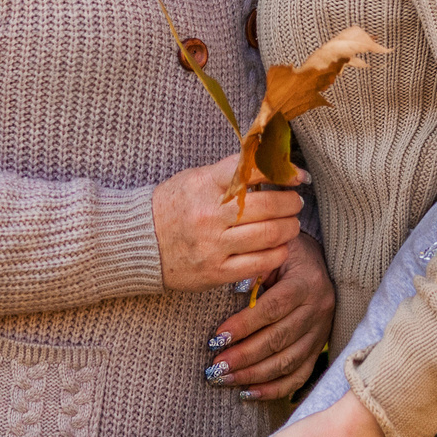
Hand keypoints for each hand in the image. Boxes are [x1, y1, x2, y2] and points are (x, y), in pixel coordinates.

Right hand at [153, 156, 303, 292]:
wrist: (138, 242)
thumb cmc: (172, 206)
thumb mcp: (195, 178)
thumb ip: (230, 173)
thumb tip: (270, 164)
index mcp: (205, 184)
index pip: (252, 171)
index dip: (283, 172)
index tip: (298, 176)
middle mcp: (210, 214)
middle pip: (269, 206)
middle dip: (291, 203)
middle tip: (295, 202)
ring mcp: (213, 245)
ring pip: (269, 235)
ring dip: (290, 228)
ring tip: (291, 224)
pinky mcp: (216, 271)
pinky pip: (260, 263)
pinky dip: (278, 253)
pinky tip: (279, 247)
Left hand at [206, 233, 333, 399]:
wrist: (317, 260)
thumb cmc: (285, 255)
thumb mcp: (272, 253)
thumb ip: (254, 269)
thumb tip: (232, 289)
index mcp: (306, 282)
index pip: (273, 308)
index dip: (244, 325)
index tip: (216, 338)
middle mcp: (318, 309)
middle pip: (279, 339)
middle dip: (244, 356)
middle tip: (214, 367)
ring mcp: (320, 332)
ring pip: (288, 361)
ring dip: (253, 375)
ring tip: (224, 379)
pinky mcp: (319, 348)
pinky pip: (299, 375)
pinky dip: (274, 388)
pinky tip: (248, 392)